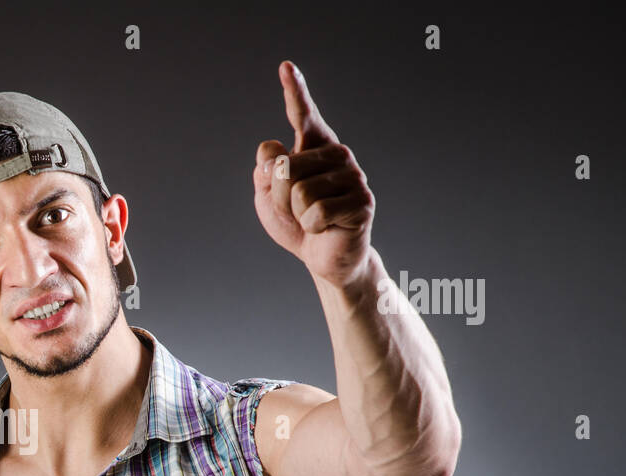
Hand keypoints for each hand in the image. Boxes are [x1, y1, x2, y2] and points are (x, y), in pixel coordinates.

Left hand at [253, 60, 374, 288]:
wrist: (323, 258)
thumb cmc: (296, 224)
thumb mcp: (268, 199)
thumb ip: (264, 174)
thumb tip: (272, 151)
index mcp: (313, 148)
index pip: (301, 116)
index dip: (294, 91)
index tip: (286, 67)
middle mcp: (336, 154)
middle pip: (284, 167)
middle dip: (280, 198)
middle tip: (297, 211)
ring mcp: (353, 176)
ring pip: (299, 192)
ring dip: (297, 215)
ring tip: (312, 220)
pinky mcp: (361, 201)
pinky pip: (316, 212)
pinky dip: (311, 227)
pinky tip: (326, 228)